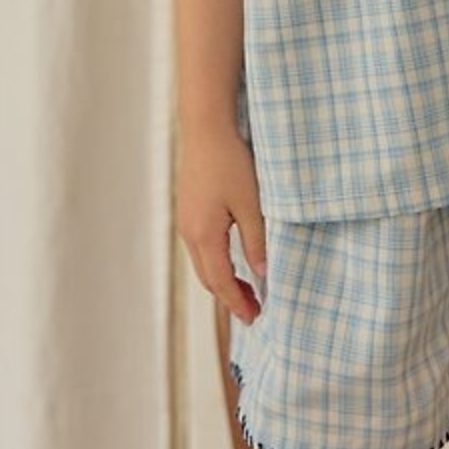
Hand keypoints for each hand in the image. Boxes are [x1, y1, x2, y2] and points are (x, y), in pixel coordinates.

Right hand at [175, 123, 266, 324]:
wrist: (205, 129)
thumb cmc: (230, 162)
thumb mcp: (251, 203)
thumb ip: (256, 241)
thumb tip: (262, 274)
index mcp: (205, 236)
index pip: (221, 282)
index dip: (237, 303)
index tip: (254, 318)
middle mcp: (189, 233)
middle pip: (208, 278)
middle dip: (229, 298)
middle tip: (253, 311)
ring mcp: (186, 221)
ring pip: (202, 264)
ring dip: (222, 281)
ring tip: (244, 291)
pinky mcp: (188, 210)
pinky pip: (200, 248)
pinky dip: (215, 263)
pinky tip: (230, 260)